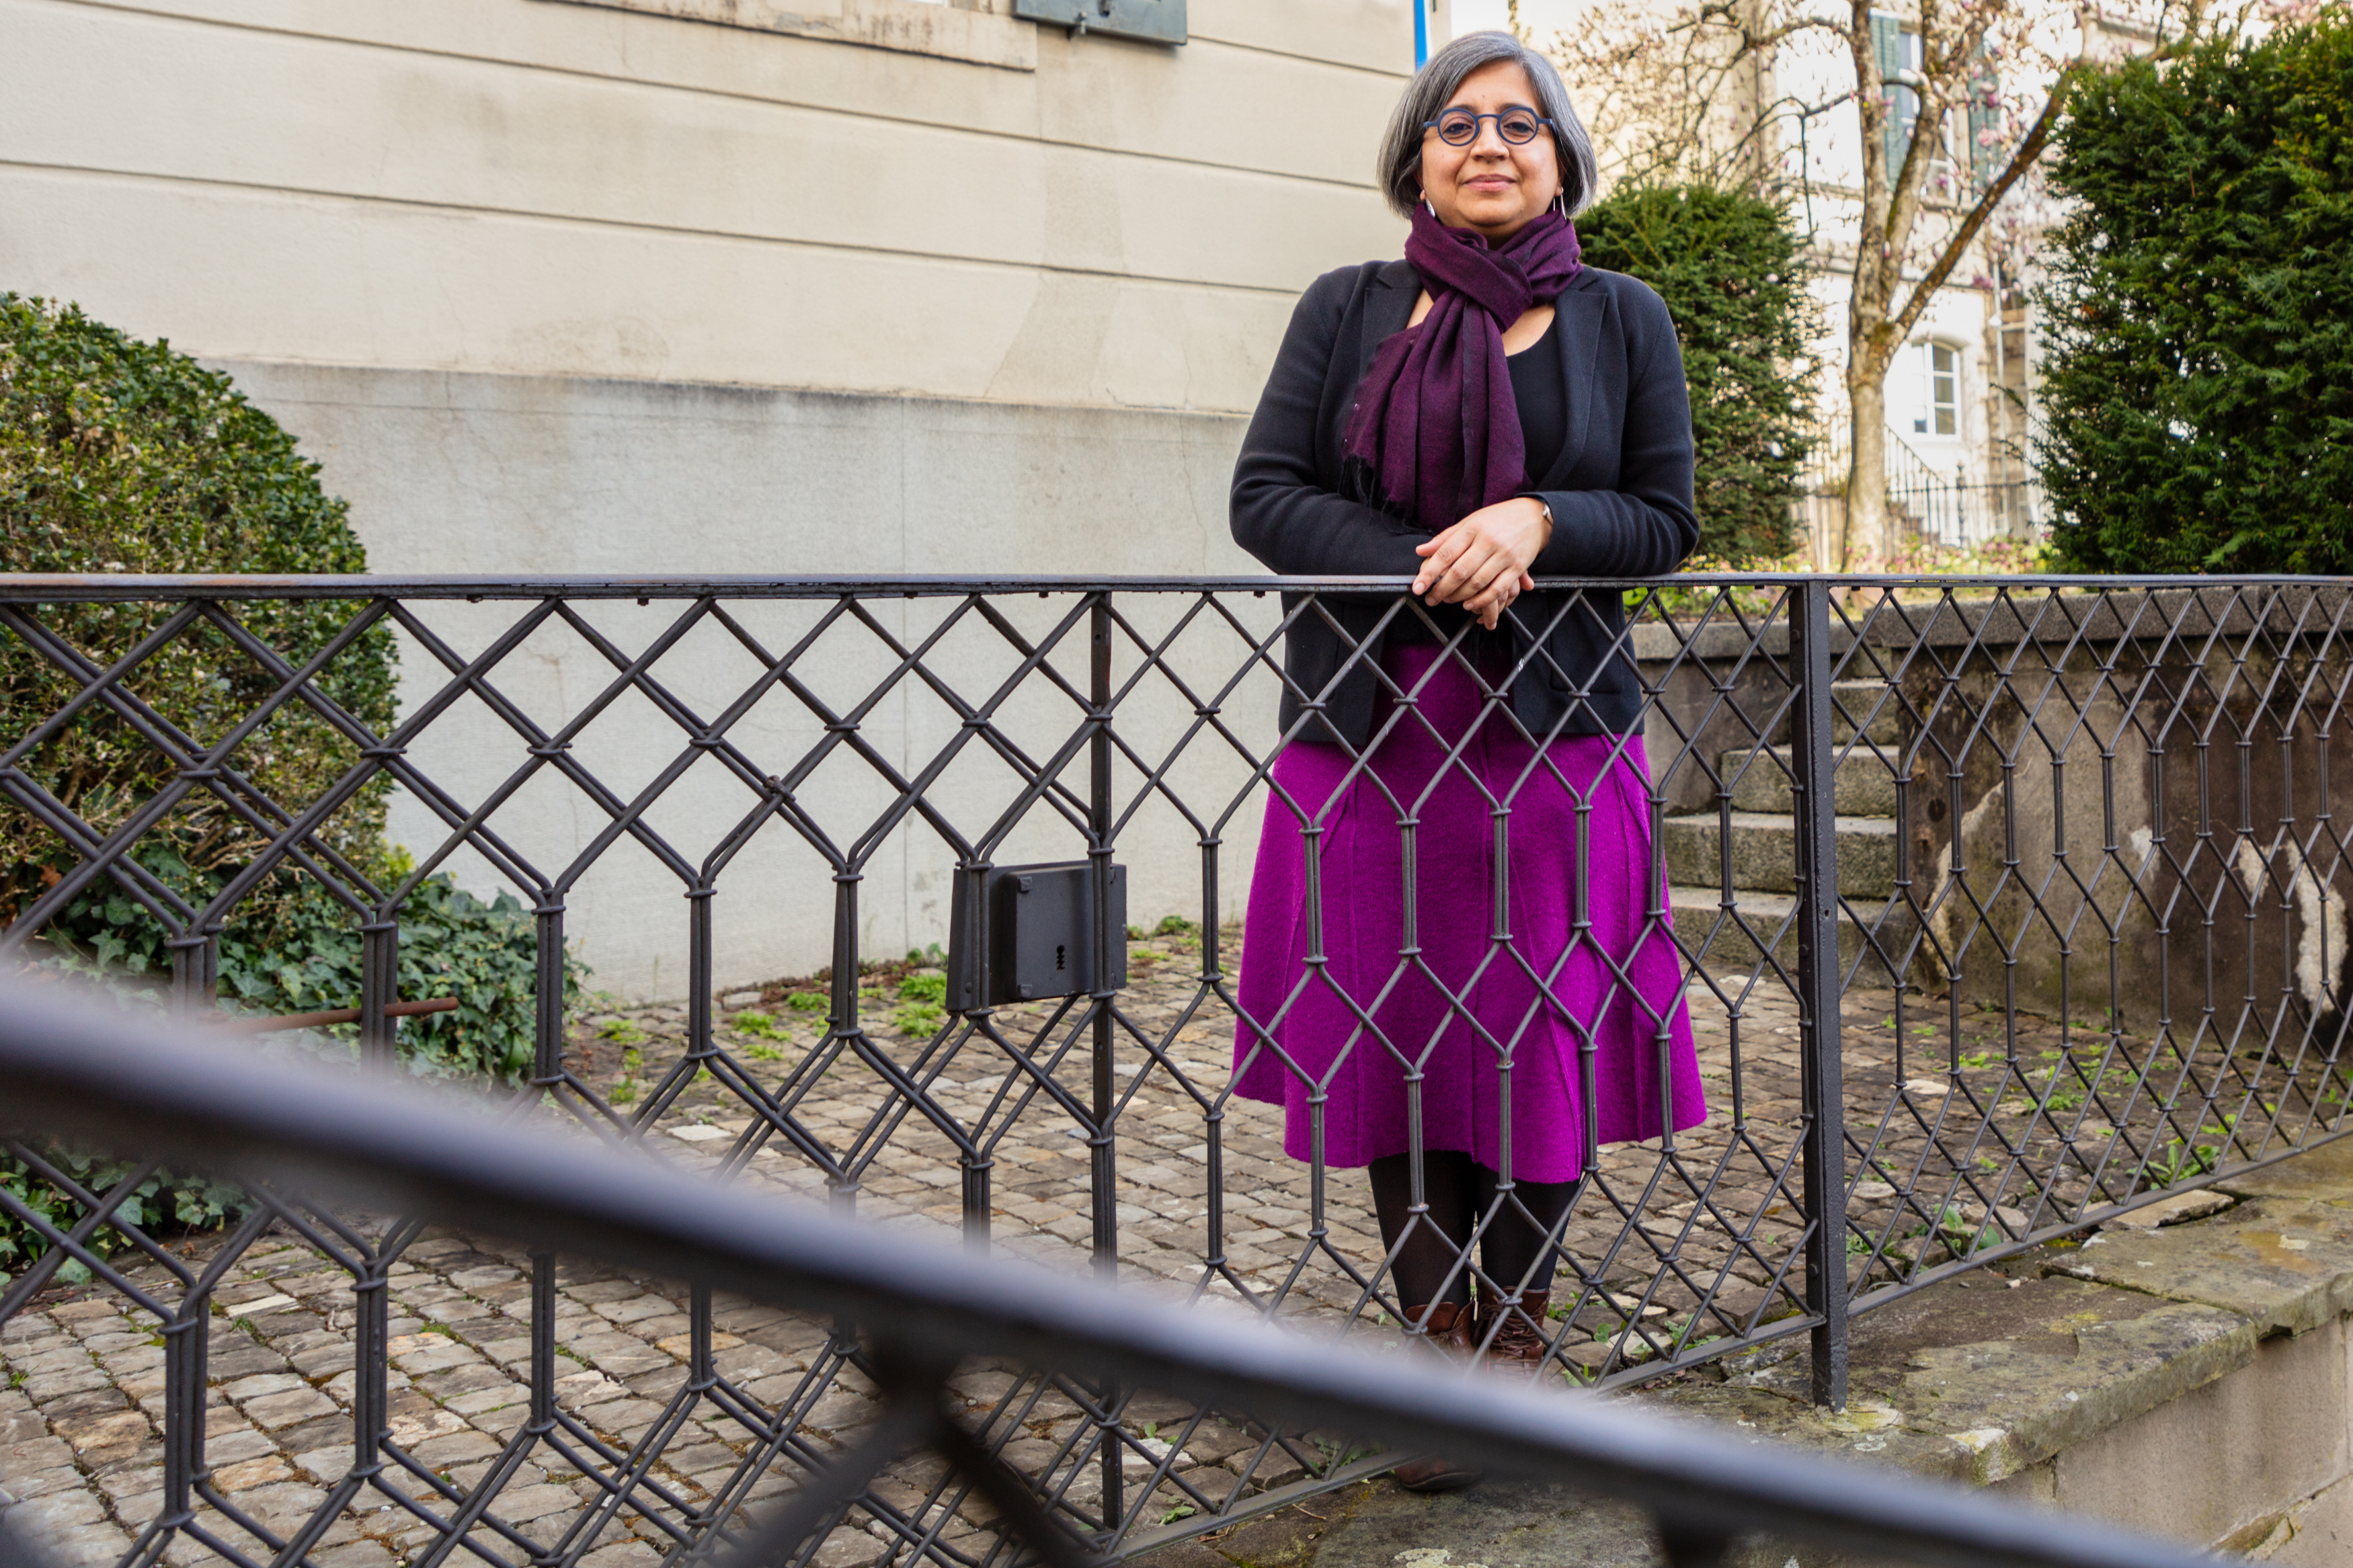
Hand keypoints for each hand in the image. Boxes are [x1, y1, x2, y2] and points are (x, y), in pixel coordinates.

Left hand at [1411, 497, 1552, 629]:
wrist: (1533, 516)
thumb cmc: (1498, 519)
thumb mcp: (1470, 522)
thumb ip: (1445, 538)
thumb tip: (1421, 551)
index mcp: (1472, 528)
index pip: (1445, 554)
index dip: (1429, 573)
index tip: (1418, 587)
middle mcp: (1488, 541)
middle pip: (1459, 571)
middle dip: (1441, 589)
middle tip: (1431, 598)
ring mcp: (1504, 555)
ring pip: (1477, 582)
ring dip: (1459, 596)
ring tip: (1448, 600)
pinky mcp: (1518, 567)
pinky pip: (1497, 589)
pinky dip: (1481, 600)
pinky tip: (1470, 604)